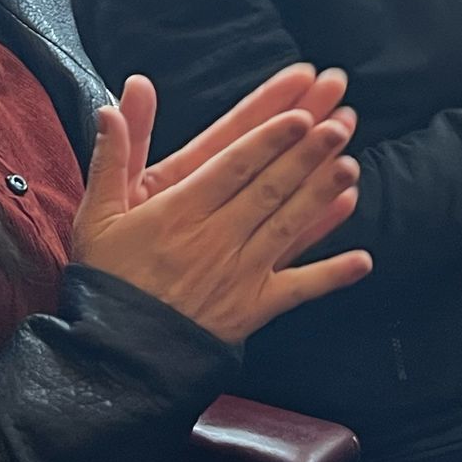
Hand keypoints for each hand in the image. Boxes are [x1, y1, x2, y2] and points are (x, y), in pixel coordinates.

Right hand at [73, 72, 372, 342]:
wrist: (116, 356)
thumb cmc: (107, 280)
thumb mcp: (97, 215)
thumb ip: (111, 157)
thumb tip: (111, 105)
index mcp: (179, 211)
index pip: (234, 164)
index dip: (269, 138)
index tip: (299, 115)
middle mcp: (215, 238)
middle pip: (269, 187)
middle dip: (306, 153)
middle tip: (339, 124)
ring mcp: (239, 274)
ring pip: (288, 226)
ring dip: (321, 195)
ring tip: (351, 165)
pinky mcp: (252, 308)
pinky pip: (298, 288)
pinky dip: (331, 275)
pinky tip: (363, 260)